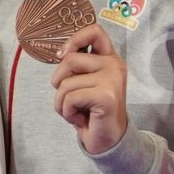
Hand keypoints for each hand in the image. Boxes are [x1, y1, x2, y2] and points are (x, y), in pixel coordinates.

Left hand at [50, 23, 127, 155]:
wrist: (107, 141)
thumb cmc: (91, 112)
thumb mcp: (83, 83)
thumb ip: (77, 66)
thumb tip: (62, 53)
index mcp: (109, 59)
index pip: (94, 31)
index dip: (74, 39)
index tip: (63, 55)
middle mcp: (114, 65)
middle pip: (69, 60)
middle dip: (59, 82)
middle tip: (70, 99)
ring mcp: (112, 79)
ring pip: (65, 83)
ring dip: (62, 103)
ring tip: (78, 111)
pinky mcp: (106, 96)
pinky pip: (69, 98)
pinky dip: (68, 112)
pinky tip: (82, 120)